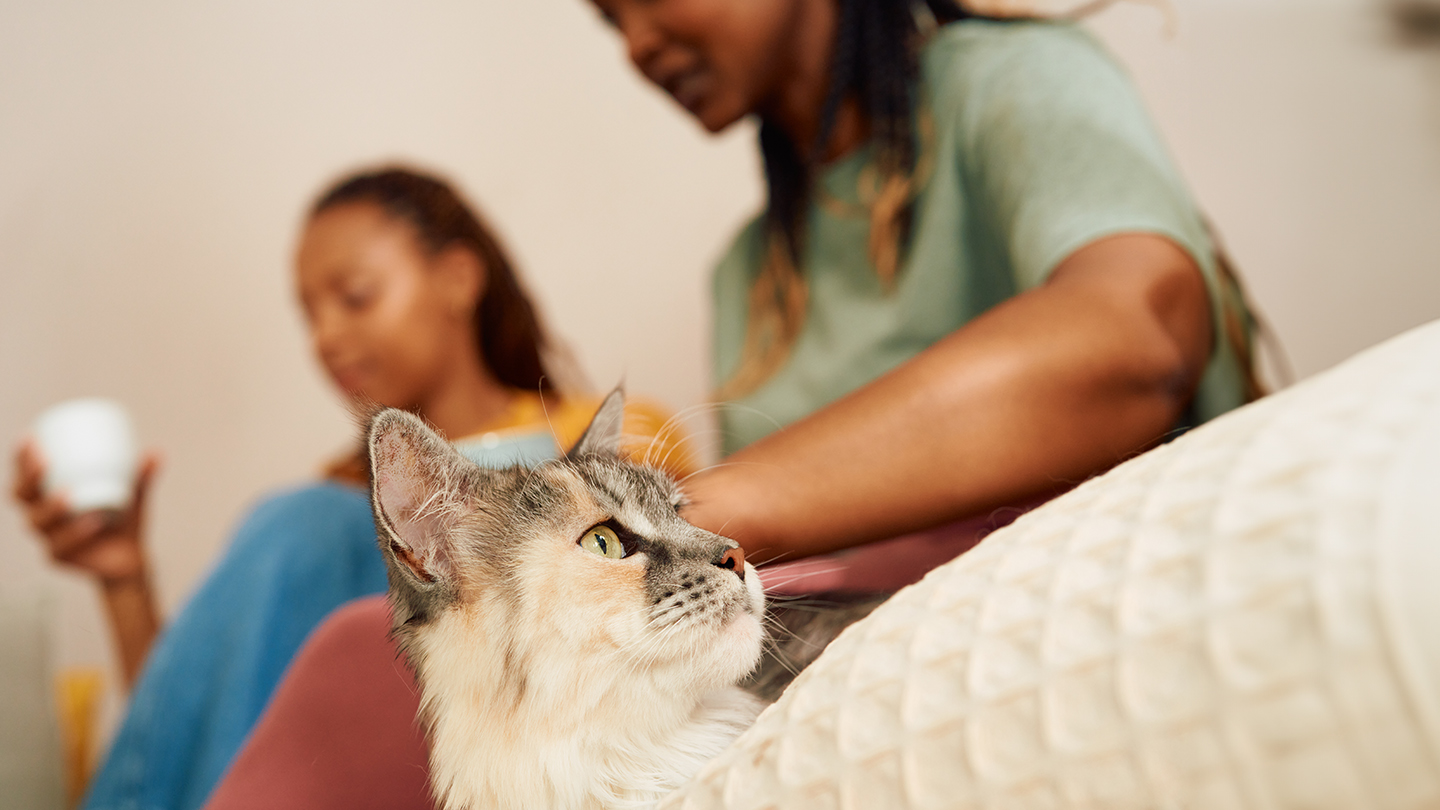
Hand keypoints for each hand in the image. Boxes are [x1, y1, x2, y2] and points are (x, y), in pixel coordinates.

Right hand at [12, 440, 160, 584]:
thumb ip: (142, 475)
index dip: (21, 458)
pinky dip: (76, 533)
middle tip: (45, 461)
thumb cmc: (122, 519)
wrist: (130, 557)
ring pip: (38, 521)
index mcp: (49, 496)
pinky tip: (92, 522)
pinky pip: (60, 546)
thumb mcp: (133, 494)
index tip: (31, 437)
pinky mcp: (58, 557)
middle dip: (29, 477)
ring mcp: (49, 537)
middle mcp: (42, 515)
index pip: (26, 475)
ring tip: (69, 493)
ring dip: (52, 506)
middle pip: (21, 496)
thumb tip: (157, 452)